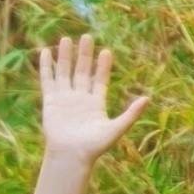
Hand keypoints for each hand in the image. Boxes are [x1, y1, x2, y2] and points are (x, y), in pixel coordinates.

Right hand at [37, 36, 147, 166]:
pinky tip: (46, 53)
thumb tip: (147, 99)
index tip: (106, 52)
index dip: (102, 66)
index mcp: (95, 103)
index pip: (99, 79)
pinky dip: (47, 67)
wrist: (71, 156)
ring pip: (65, 72)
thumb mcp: (116, 129)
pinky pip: (48, 80)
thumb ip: (131, 113)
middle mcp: (79, 98)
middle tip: (86, 37)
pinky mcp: (51, 101)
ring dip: (65, 56)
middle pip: (82, 71)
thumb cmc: (94, 147)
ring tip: (66, 39)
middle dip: (84, 54)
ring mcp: (64, 98)